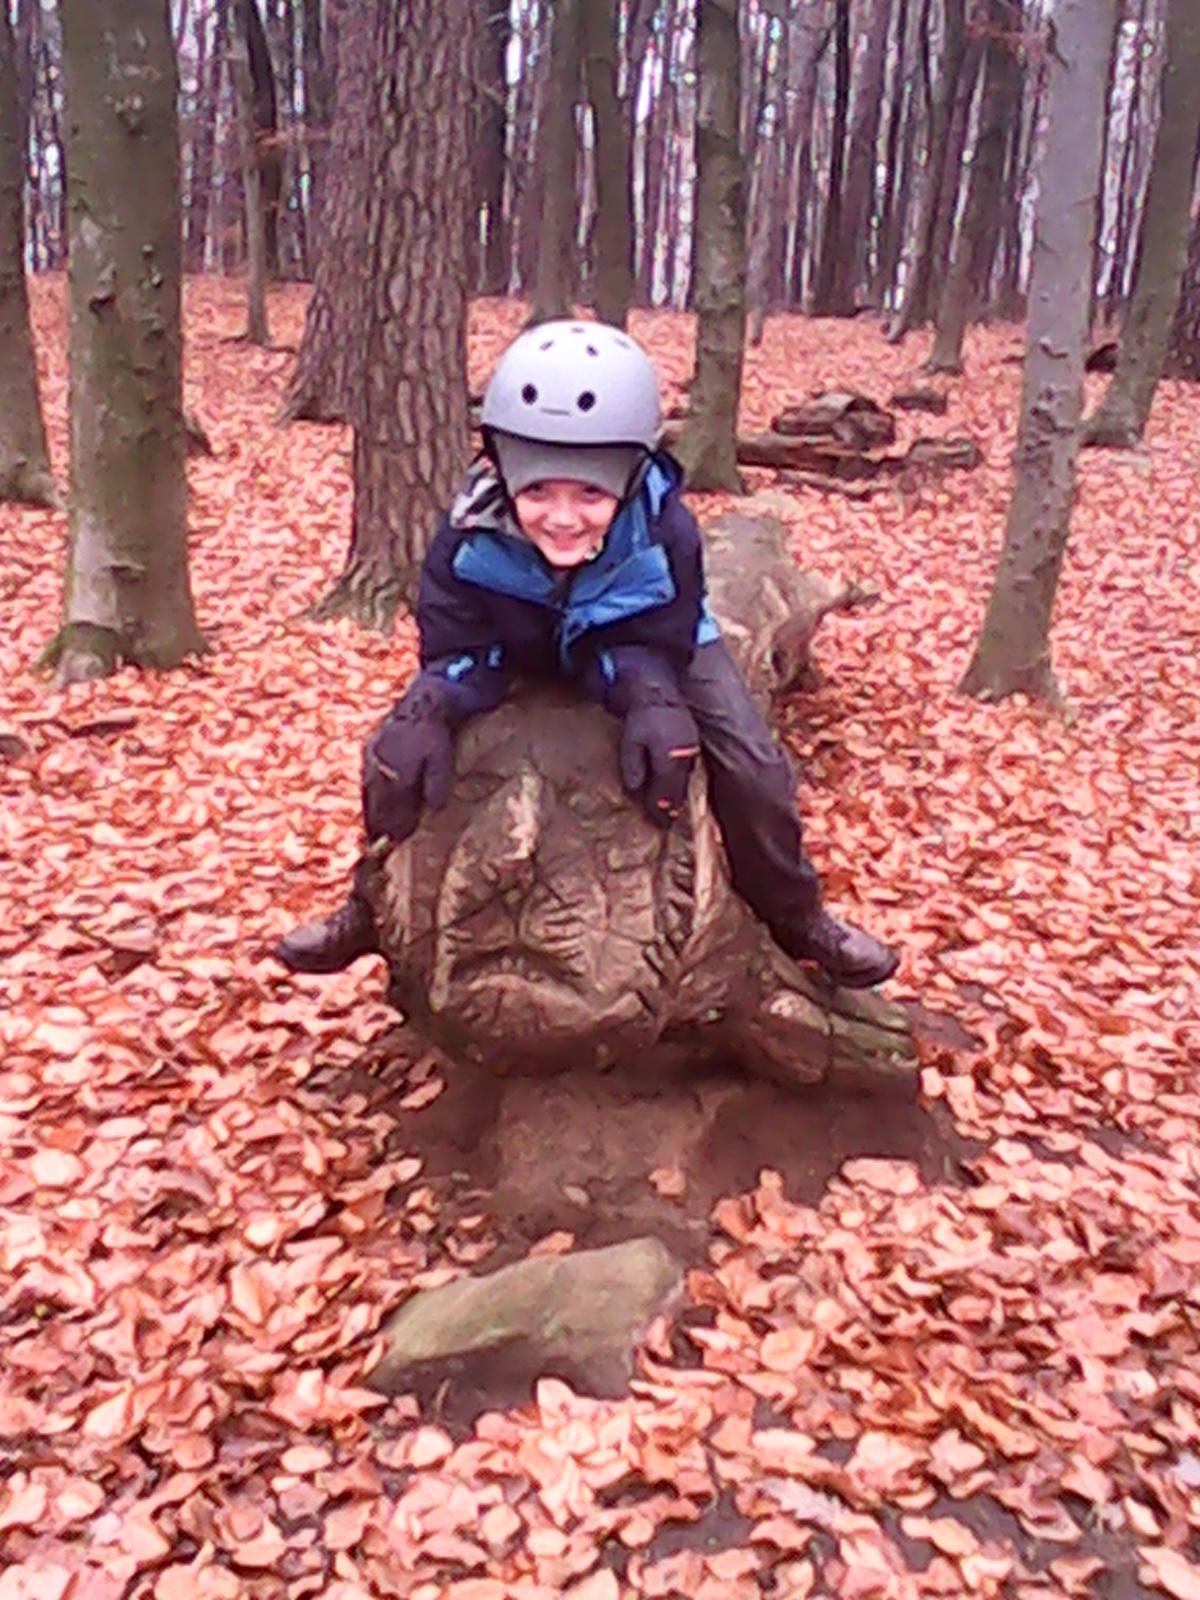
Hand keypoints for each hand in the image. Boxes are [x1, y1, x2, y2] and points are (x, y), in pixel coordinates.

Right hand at [361, 683, 454, 842]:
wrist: (422, 702)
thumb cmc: (436, 734)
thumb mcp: (443, 758)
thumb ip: (437, 785)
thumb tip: (434, 810)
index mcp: (398, 773)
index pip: (393, 812)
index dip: (394, 830)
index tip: (395, 845)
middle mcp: (379, 767)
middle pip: (377, 806)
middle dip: (380, 827)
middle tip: (381, 845)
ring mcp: (369, 758)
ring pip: (368, 795)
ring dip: (371, 814)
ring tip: (374, 831)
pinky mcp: (367, 750)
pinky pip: (365, 780)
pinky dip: (369, 796)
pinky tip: (372, 806)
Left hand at [618, 693, 699, 827]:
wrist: (661, 692)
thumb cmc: (641, 718)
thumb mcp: (630, 742)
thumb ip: (633, 767)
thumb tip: (635, 790)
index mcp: (669, 760)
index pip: (666, 795)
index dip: (661, 812)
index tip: (660, 825)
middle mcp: (685, 760)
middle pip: (679, 793)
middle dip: (672, 809)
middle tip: (666, 823)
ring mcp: (692, 752)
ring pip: (686, 783)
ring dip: (678, 797)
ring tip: (671, 810)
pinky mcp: (694, 746)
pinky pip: (689, 771)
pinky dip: (681, 782)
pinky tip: (675, 787)